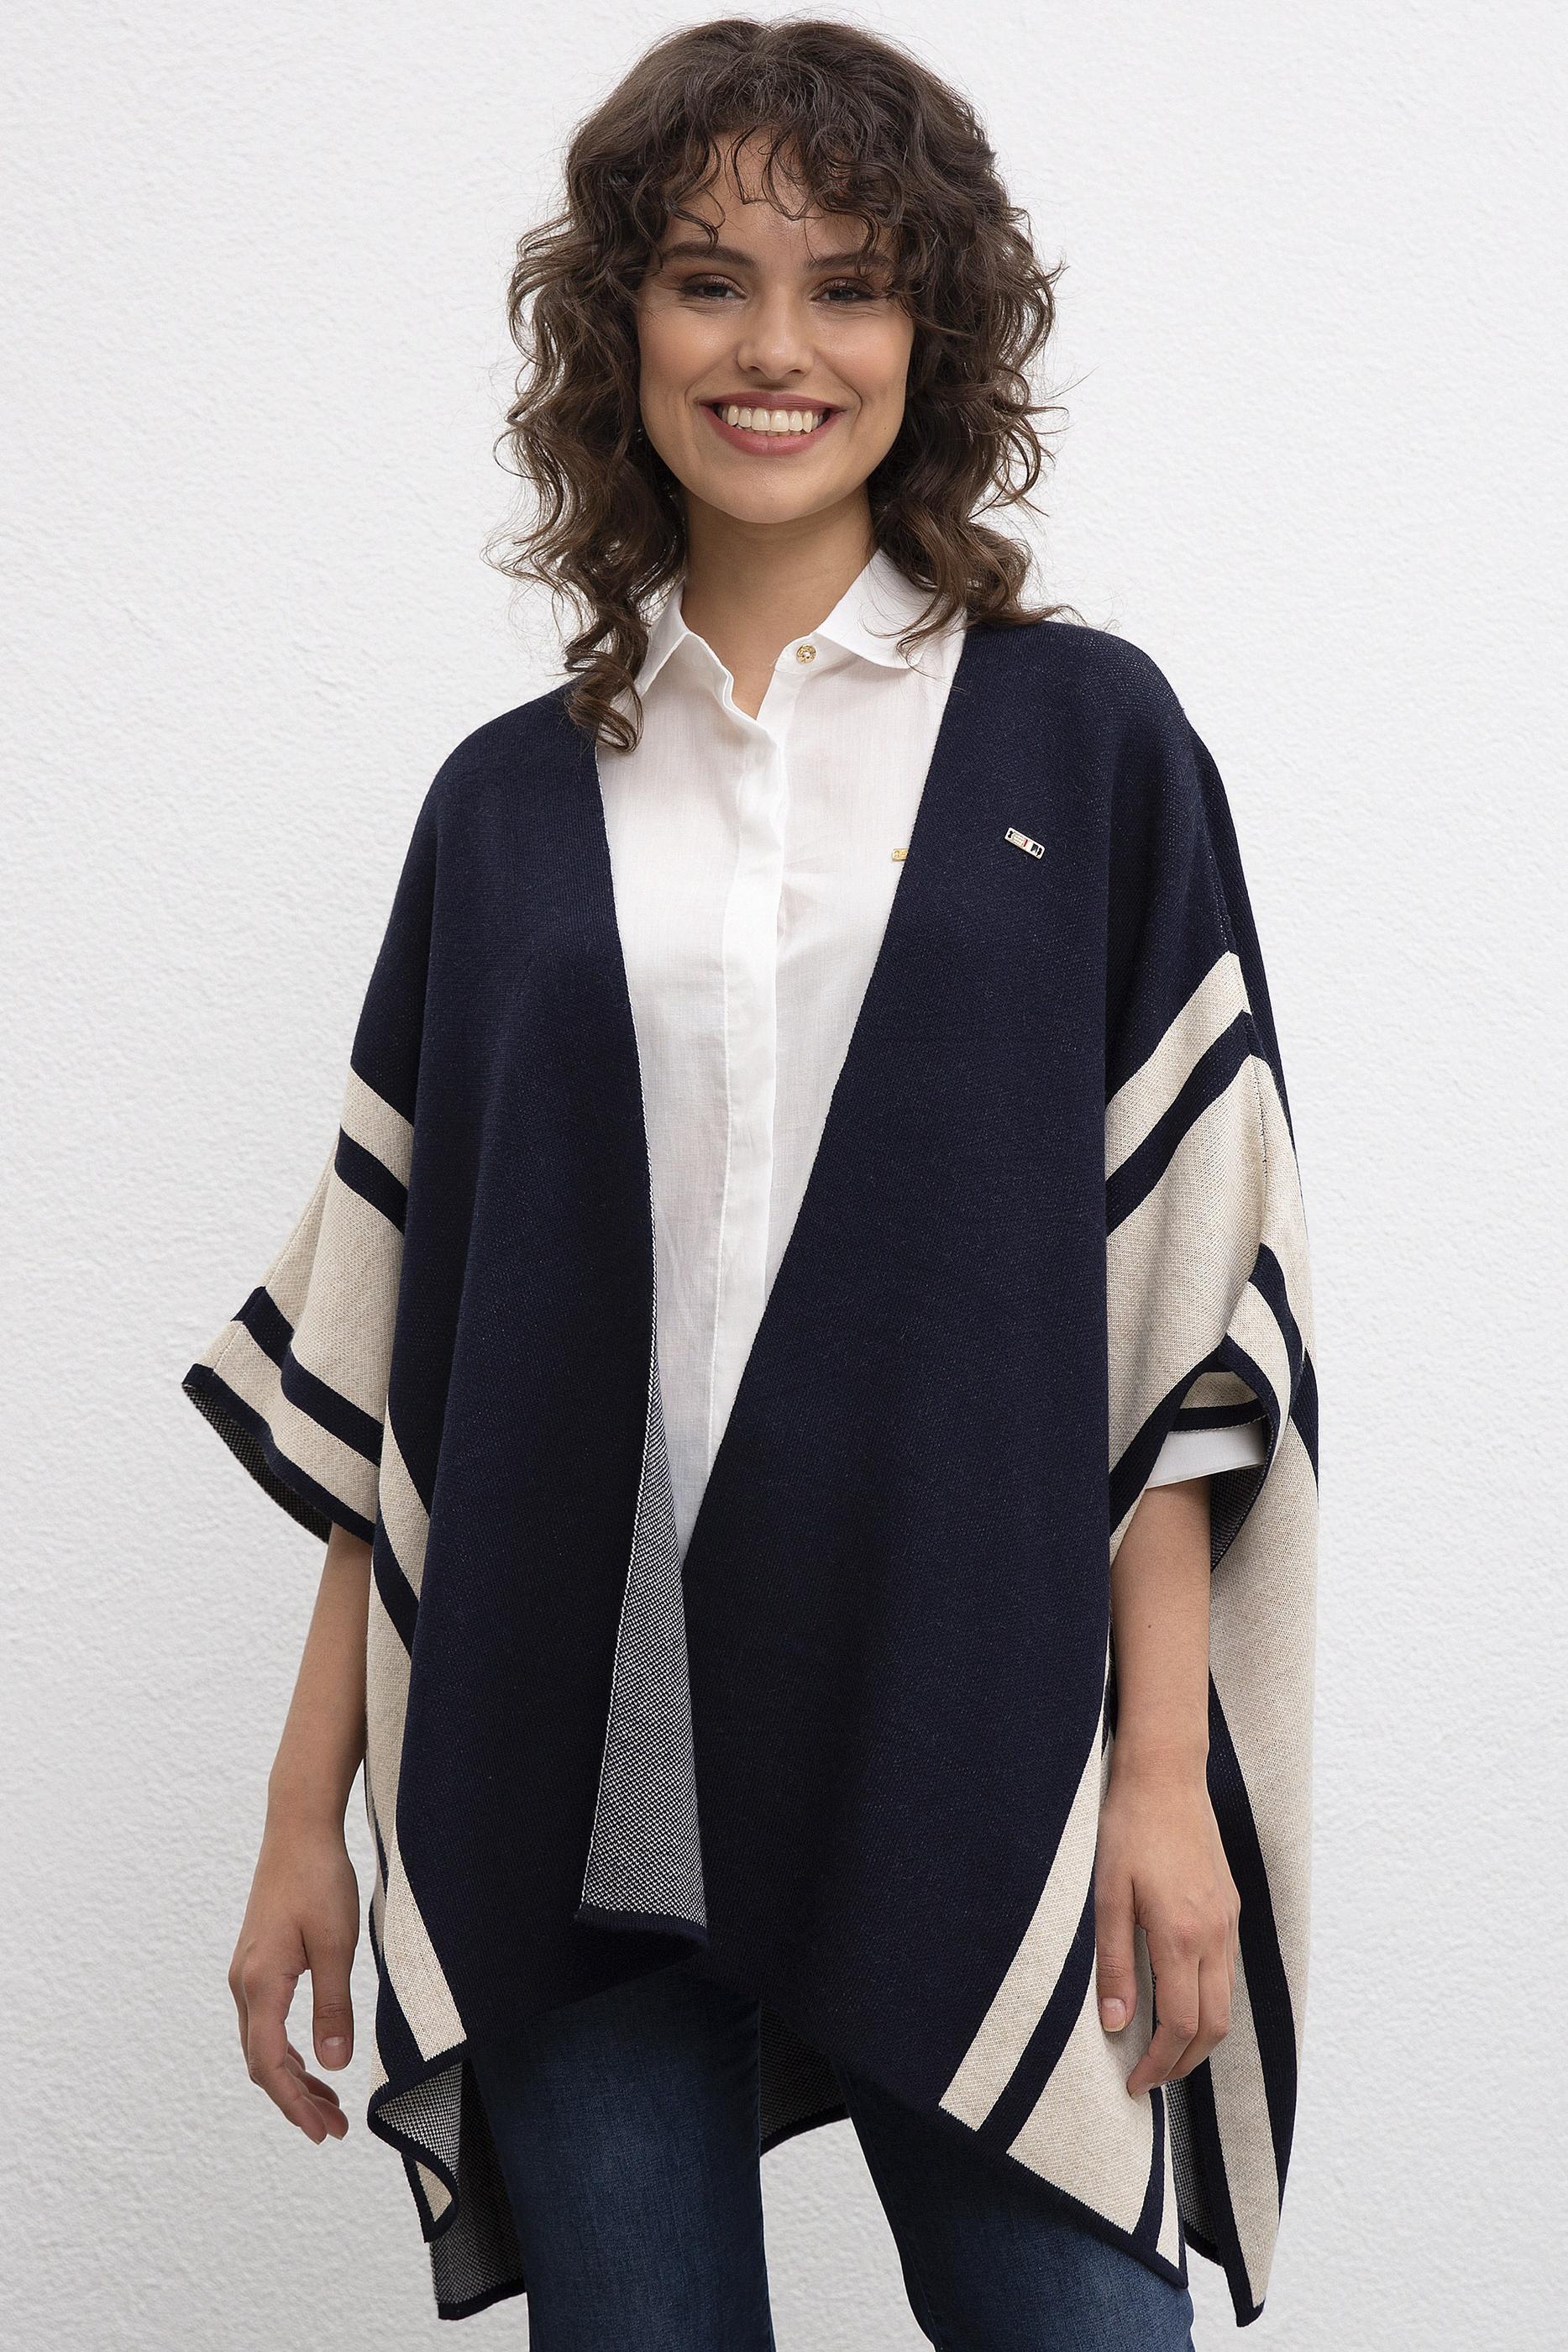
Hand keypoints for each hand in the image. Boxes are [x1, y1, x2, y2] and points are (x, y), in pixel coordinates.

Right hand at [228, 1812, 360, 2142]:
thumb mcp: (337, 1945)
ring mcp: (246, 1973)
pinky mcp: (256, 1962)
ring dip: (293, 2077)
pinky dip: (287, 2049)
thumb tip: (335, 2067)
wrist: (297, 1830)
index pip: (270, 2064)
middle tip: (333, 2130)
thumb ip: (334, 2007)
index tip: (321, 2132)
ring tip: (329, 2105)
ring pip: (263, 2044)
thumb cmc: (320, 1880)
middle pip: (262, 2062)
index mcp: (261, 1984)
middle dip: (295, 2100)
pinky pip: (265, 2022)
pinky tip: (311, 2059)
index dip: (294, 2104)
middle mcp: (244, 1984)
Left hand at [1093, 1751, 1238, 2098]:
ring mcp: (1227, 1921)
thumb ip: (1114, 1963)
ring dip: (1199, 2037)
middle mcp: (1214, 1935)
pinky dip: (1208, 2001)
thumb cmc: (1129, 1829)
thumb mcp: (1107, 1896)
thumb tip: (1116, 2024)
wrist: (1166, 1775)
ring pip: (1226, 2002)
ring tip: (1164, 2051)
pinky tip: (1181, 1999)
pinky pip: (1226, 1971)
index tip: (1133, 2085)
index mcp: (1181, 1936)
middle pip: (1213, 2027)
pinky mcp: (1230, 1906)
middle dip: (1183, 2063)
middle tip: (1150, 2081)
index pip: (1180, 2027)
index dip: (1158, 2065)